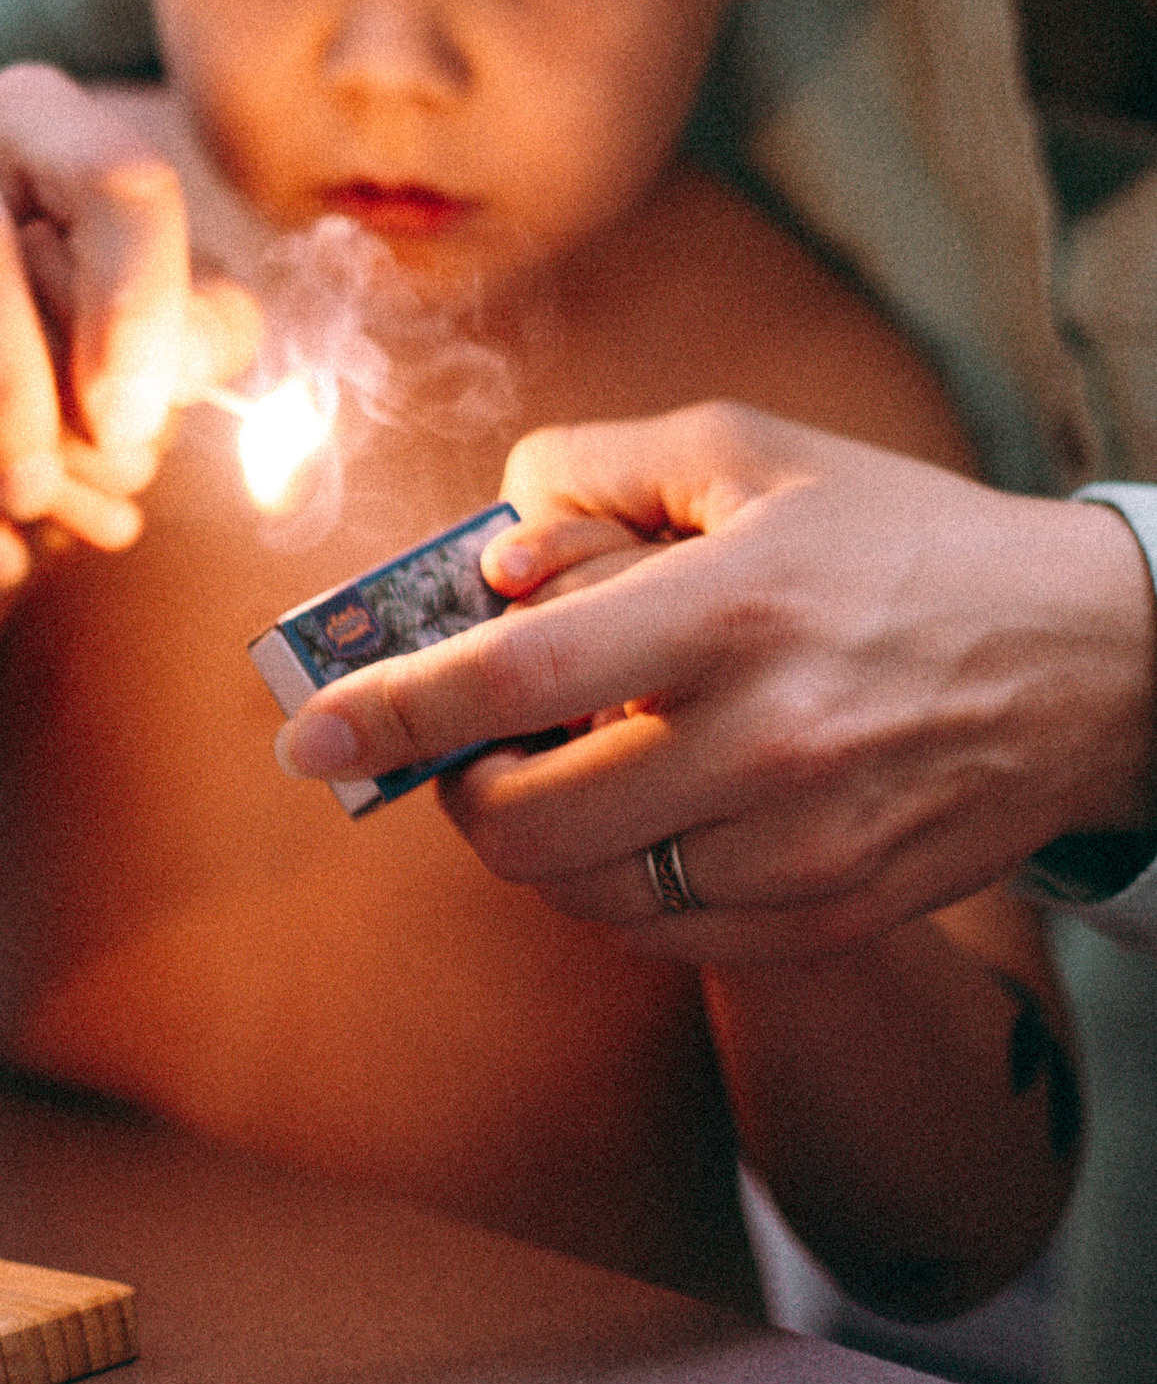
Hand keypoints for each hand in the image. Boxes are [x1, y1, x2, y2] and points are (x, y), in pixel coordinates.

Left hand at [273, 403, 1156, 957]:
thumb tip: (491, 557)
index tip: (306, 738)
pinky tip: (639, 813)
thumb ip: (596, 475)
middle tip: (467, 740)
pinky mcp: (831, 912)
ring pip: (584, 889)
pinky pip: (662, 931)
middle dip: (460, 787)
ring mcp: (798, 843)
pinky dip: (614, 884)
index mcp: (731, 608)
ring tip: (568, 761)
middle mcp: (762, 739)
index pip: (517, 677)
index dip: (395, 712)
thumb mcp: (749, 453)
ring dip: (536, 837)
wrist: (1087, 660)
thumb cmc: (897, 538)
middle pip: (527, 823)